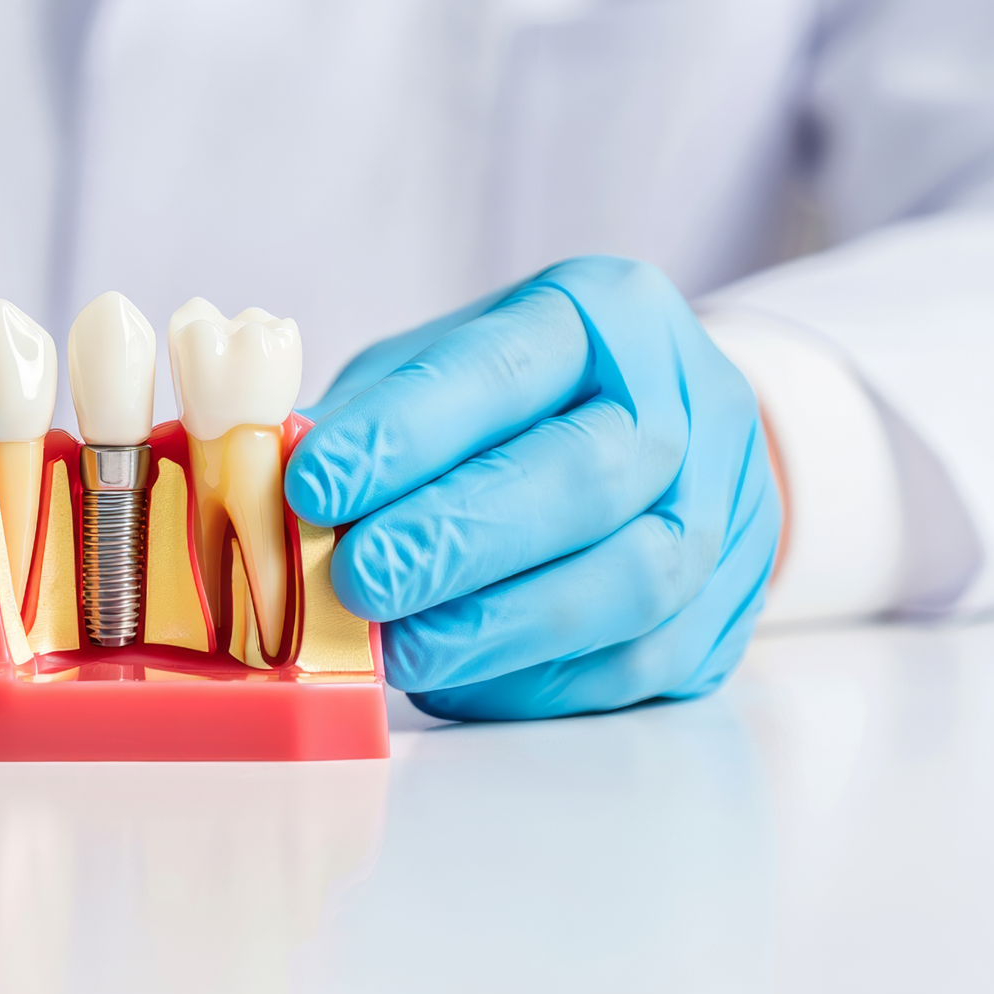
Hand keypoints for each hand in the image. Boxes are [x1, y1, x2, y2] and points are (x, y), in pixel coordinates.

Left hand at [286, 256, 779, 719]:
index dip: (405, 433)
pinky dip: (536, 678)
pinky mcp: (725, 612)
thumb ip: (366, 420)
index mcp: (606, 315)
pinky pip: (635, 662)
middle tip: (357, 578)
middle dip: (456, 537)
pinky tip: (460, 675)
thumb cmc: (521, 410)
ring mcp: (723, 510)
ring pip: (628, 579)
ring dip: (498, 624)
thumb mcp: (440, 373)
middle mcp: (686, 402)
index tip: (312, 484)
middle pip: (582, 477)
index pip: (503, 368)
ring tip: (399, 646)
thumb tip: (268, 481)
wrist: (670, 448)